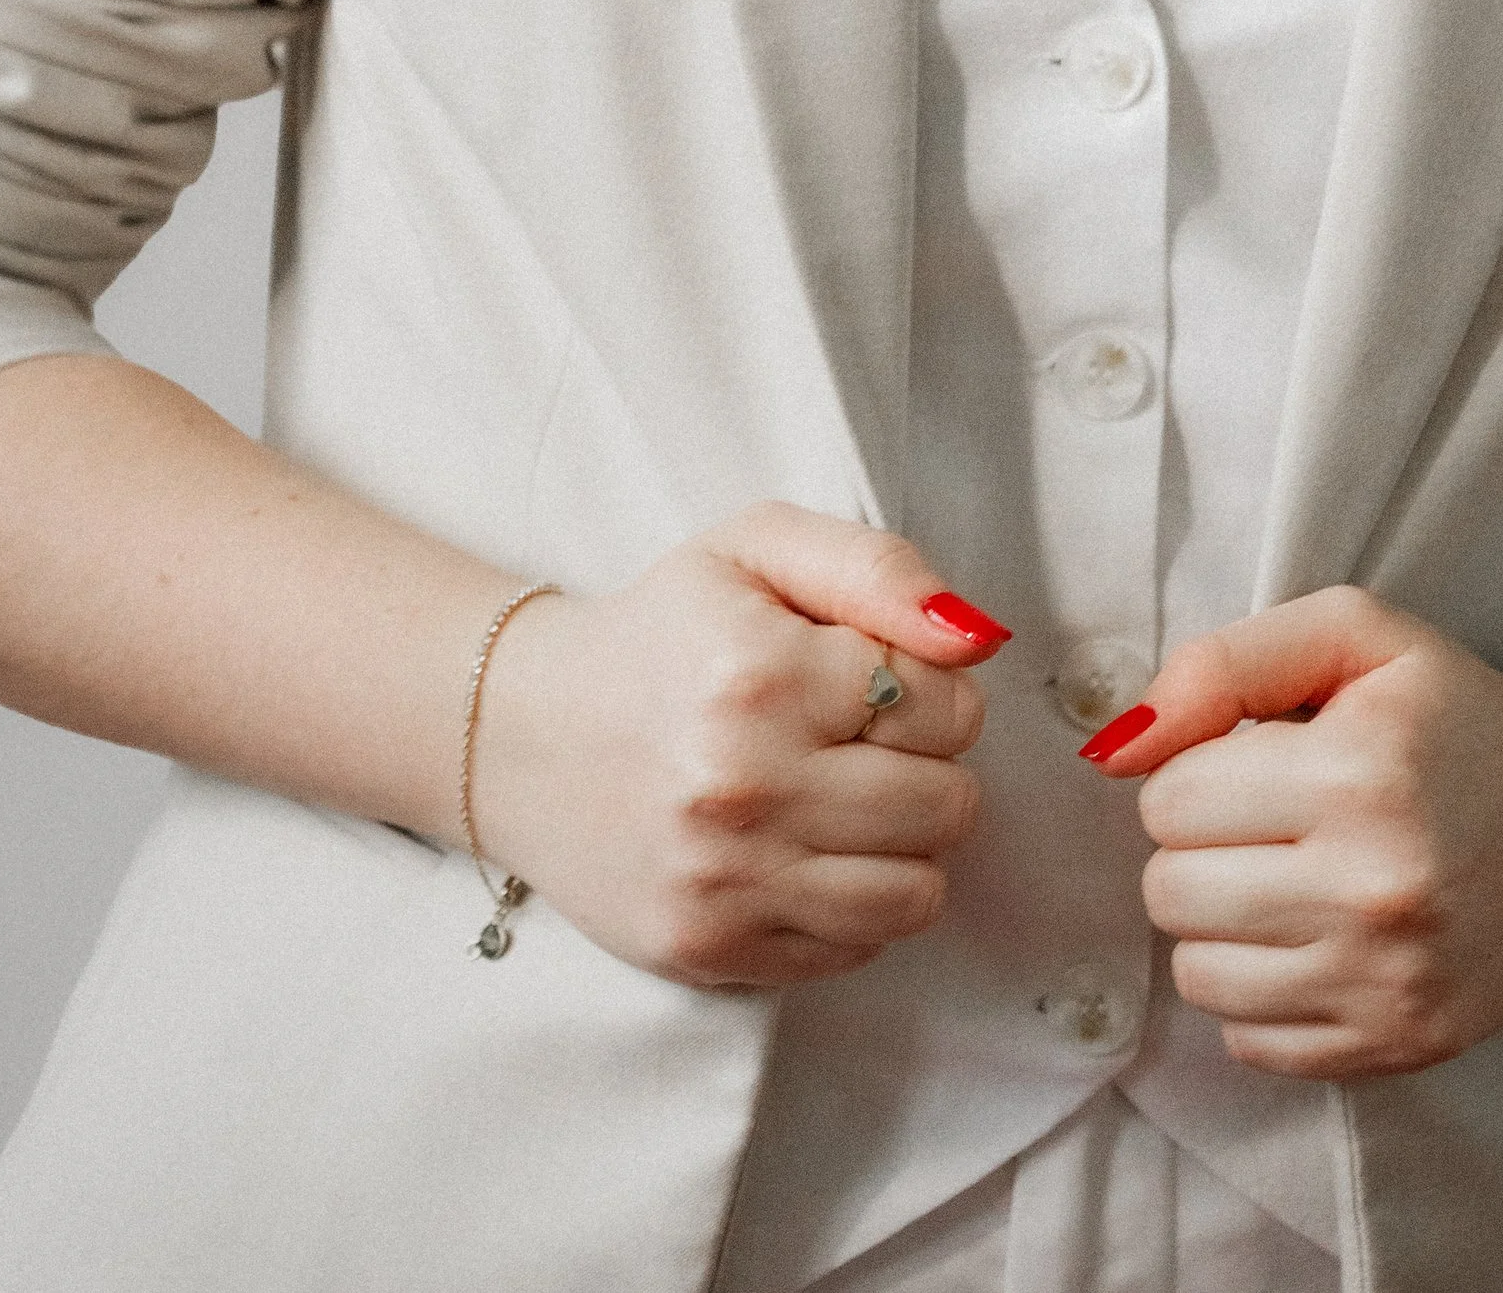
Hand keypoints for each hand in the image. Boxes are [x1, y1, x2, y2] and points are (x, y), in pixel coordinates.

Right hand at [468, 502, 1004, 989]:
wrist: (526, 733)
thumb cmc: (663, 633)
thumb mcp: (757, 550)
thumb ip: (879, 570)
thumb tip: (976, 636)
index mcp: (760, 673)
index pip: (947, 705)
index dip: (930, 689)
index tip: (874, 683)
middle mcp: (743, 785)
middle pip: (946, 805)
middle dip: (926, 767)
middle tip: (862, 744)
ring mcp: (725, 881)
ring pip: (917, 894)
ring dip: (904, 847)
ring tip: (847, 802)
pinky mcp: (710, 951)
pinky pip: (854, 949)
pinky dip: (854, 904)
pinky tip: (804, 852)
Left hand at [1089, 590, 1502, 1075]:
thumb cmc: (1454, 717)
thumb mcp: (1354, 635)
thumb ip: (1222, 665)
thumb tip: (1115, 749)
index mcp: (1359, 773)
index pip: (1168, 799)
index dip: (1197, 772)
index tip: (1257, 764)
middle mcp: (1375, 888)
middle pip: (1170, 892)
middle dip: (1200, 849)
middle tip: (1269, 823)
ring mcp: (1389, 983)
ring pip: (1198, 975)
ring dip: (1222, 925)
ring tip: (1288, 879)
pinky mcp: (1401, 1046)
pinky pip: (1250, 1043)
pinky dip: (1262, 994)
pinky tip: (1315, 941)